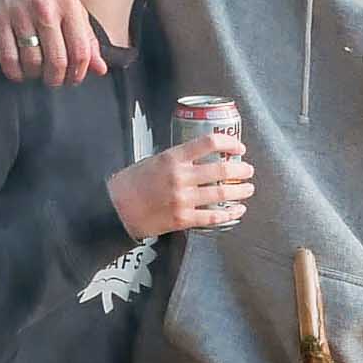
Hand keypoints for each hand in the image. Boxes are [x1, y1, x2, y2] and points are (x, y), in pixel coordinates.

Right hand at [0, 0, 102, 83]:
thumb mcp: (70, 2)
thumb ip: (86, 36)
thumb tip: (100, 69)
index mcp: (68, 4)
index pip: (80, 50)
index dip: (79, 72)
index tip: (74, 79)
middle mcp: (45, 9)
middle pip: (57, 60)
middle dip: (57, 79)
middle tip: (55, 80)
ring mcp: (19, 14)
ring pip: (32, 61)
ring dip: (36, 75)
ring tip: (37, 73)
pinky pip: (7, 57)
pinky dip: (15, 72)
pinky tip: (19, 72)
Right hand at [108, 128, 254, 238]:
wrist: (114, 209)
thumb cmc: (130, 183)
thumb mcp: (153, 161)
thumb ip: (177, 159)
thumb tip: (201, 157)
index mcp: (172, 158)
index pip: (208, 143)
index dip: (229, 143)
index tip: (238, 147)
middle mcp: (180, 177)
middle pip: (222, 171)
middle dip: (241, 170)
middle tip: (248, 170)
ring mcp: (183, 200)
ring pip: (222, 194)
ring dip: (240, 191)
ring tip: (248, 189)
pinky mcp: (182, 219)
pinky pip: (213, 217)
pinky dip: (230, 213)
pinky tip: (237, 211)